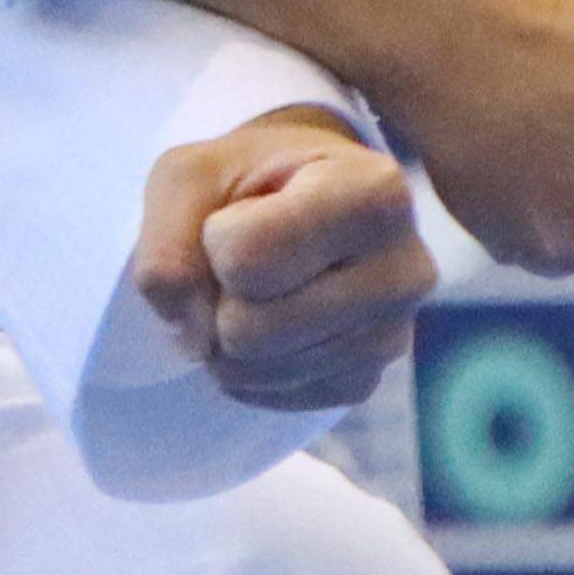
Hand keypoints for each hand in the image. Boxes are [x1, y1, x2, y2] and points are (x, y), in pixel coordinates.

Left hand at [134, 107, 435, 410]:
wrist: (298, 198)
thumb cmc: (246, 180)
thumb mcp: (190, 175)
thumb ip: (167, 240)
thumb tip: (189, 327)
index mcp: (375, 193)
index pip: (245, 259)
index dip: (214, 239)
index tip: (243, 212)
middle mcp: (405, 269)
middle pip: (247, 331)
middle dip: (216, 299)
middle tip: (237, 264)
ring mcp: (391, 334)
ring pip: (256, 371)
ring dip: (225, 338)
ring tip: (252, 290)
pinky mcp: (365, 381)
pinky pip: (274, 399)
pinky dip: (250, 369)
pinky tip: (269, 322)